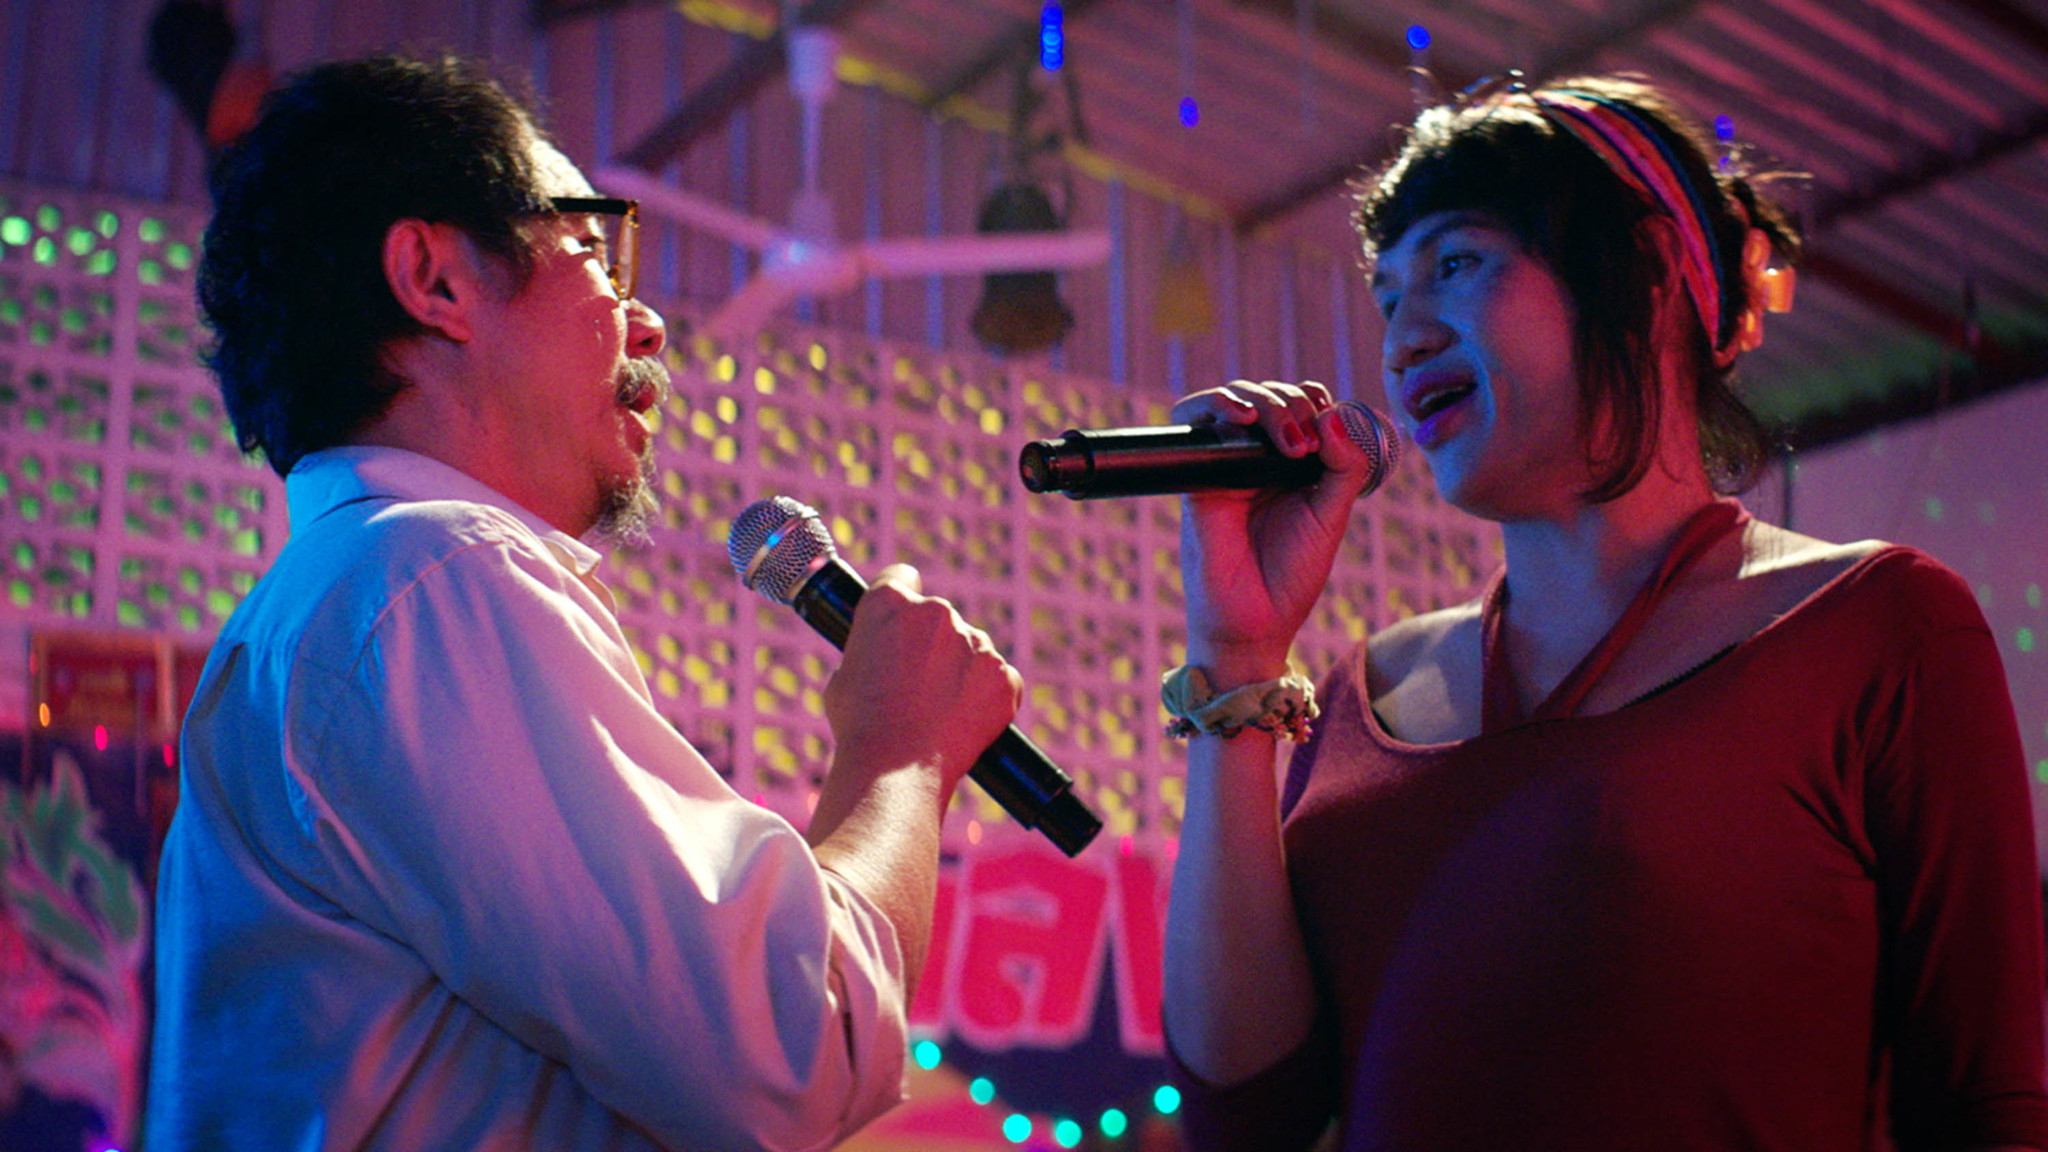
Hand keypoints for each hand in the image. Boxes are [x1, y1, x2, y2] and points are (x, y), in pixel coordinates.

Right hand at [824, 565, 1021, 793]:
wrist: (895, 770)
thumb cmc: (861, 726)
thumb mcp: (845, 674)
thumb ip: (872, 648)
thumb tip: (886, 653)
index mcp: (890, 602)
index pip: (902, 577)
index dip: (901, 599)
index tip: (904, 619)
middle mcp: (937, 611)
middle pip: (939, 618)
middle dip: (932, 644)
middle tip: (918, 685)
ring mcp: (976, 642)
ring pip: (971, 649)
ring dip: (960, 670)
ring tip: (937, 712)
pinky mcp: (1004, 675)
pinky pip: (998, 679)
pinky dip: (986, 697)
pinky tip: (962, 722)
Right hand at [1175, 380, 1379, 683]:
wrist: (1255, 620)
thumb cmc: (1292, 574)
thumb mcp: (1332, 515)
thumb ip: (1344, 465)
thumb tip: (1335, 414)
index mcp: (1293, 465)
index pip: (1303, 405)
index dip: (1317, 402)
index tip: (1329, 432)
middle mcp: (1258, 458)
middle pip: (1271, 394)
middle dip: (1293, 403)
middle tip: (1305, 445)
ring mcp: (1226, 464)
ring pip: (1236, 398)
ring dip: (1265, 400)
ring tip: (1287, 435)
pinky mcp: (1197, 475)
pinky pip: (1193, 420)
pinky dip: (1215, 404)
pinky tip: (1243, 416)